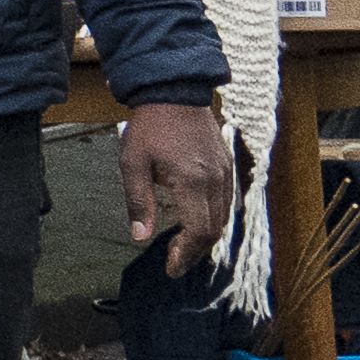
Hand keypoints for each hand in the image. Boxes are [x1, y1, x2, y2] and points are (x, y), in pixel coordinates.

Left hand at [117, 101, 236, 260]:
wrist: (174, 91)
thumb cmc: (150, 126)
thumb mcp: (133, 163)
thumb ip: (139, 202)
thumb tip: (140, 236)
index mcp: (193, 181)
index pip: (198, 231)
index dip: (185, 254)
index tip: (171, 268)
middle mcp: (216, 179)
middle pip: (214, 229)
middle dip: (195, 251)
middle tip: (175, 264)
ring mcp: (225, 171)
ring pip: (223, 217)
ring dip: (205, 236)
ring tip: (182, 248)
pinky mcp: (226, 164)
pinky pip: (226, 201)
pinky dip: (213, 218)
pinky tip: (195, 222)